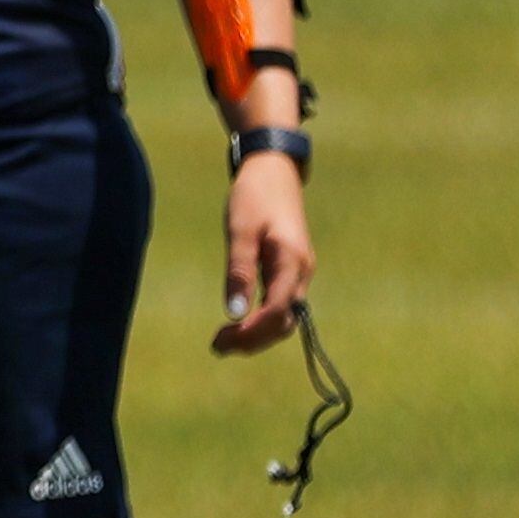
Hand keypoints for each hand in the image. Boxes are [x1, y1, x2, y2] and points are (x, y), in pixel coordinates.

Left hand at [214, 146, 313, 354]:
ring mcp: (297, 271)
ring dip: (257, 332)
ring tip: (222, 341)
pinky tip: (236, 322)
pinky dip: (260, 318)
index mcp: (292, 262)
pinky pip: (280, 303)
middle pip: (284, 320)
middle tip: (217, 347)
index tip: (223, 341)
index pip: (277, 310)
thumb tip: (234, 312)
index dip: (253, 331)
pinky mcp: (289, 269)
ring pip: (284, 315)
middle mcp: (301, 271)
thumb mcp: (241, 231)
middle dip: (254, 339)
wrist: (273, 170)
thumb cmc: (254, 196)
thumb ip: (239, 270)